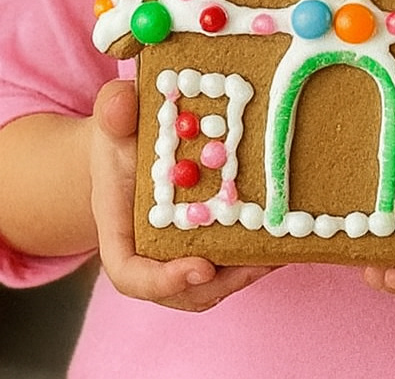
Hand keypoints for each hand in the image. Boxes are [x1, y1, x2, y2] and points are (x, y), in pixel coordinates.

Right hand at [90, 78, 274, 311]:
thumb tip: (123, 105)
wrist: (133, 144)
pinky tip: (281, 236)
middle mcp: (147, 250)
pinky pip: (224, 263)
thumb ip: (113, 108)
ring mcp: (175, 251)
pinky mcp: (202, 241)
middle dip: (218, 284)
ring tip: (276, 253)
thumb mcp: (113, 115)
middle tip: (255, 263)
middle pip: (178, 290)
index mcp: (119, 228)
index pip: (128, 273)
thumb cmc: (121, 133)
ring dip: (241, 275)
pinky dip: (250, 258)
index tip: (200, 267)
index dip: (162, 282)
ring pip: (207, 285)